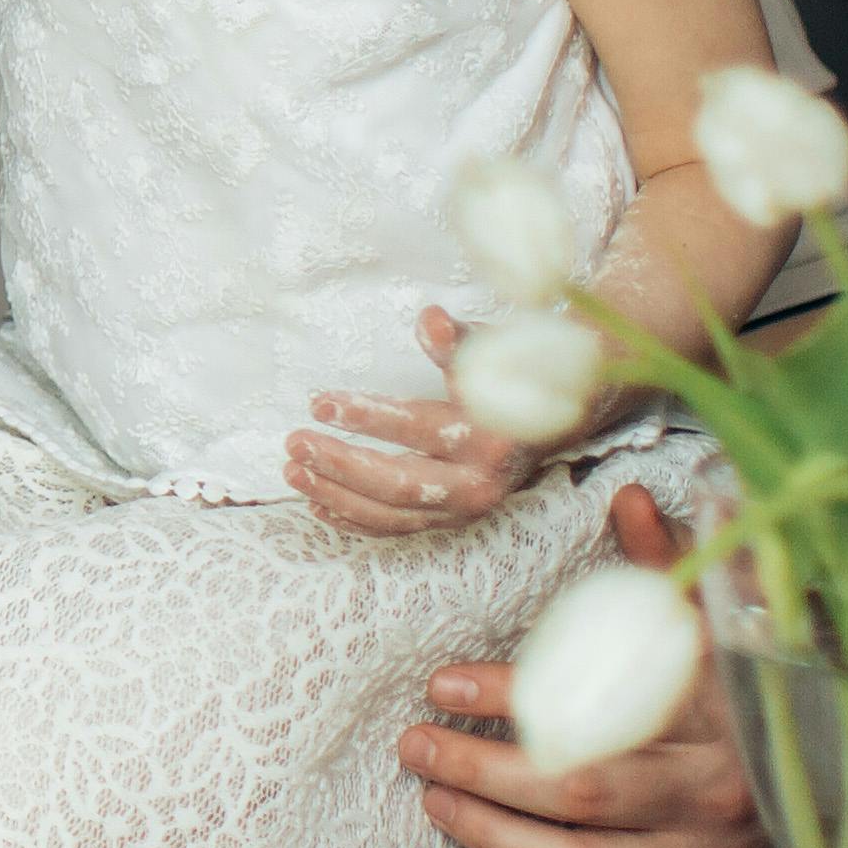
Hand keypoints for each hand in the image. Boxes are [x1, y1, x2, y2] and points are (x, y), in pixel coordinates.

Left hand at [294, 304, 540, 533]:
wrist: (555, 423)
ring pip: (392, 514)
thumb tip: (429, 319)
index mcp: (490, 438)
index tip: (321, 402)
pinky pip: (396, 528)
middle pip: (400, 484)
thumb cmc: (513, 378)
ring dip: (337, 495)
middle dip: (341, 464)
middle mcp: (478, 484)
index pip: (419, 429)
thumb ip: (456, 342)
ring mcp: (463, 510)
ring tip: (292, 471)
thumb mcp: (490, 354)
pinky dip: (355, 520)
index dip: (368, 417)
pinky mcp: (450, 521)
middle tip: (294, 441)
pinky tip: (316, 504)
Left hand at [400, 482, 773, 847]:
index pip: (604, 716)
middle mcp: (711, 804)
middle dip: (482, 770)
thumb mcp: (719, 632)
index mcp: (721, 727)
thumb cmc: (752, 703)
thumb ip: (669, 572)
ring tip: (433, 794)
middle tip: (417, 742)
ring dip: (490, 834)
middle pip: (577, 799)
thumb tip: (627, 497)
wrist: (829, 801)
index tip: (446, 679)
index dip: (515, 698)